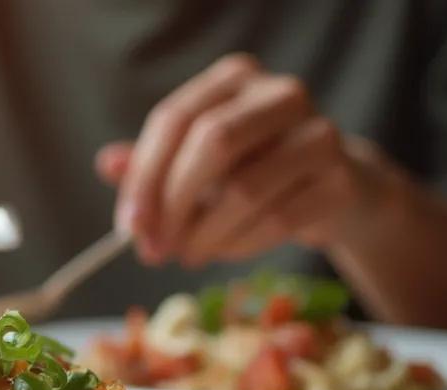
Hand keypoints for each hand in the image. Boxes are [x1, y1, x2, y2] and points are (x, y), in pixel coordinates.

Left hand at [98, 53, 383, 266]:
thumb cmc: (253, 170)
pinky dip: (240, 245)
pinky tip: (225, 251)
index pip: (175, 119)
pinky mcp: (340, 178)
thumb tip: (106, 163)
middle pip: (213, 143)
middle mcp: (280, 93)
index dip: (144, 176)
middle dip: (173, 204)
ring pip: (244, 189)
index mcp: (235, 78)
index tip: (127, 227)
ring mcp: (319, 133)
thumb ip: (152, 163)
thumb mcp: (197, 163)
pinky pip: (277, 220)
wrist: (335, 187)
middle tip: (153, 250)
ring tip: (189, 254)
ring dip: (205, 234)